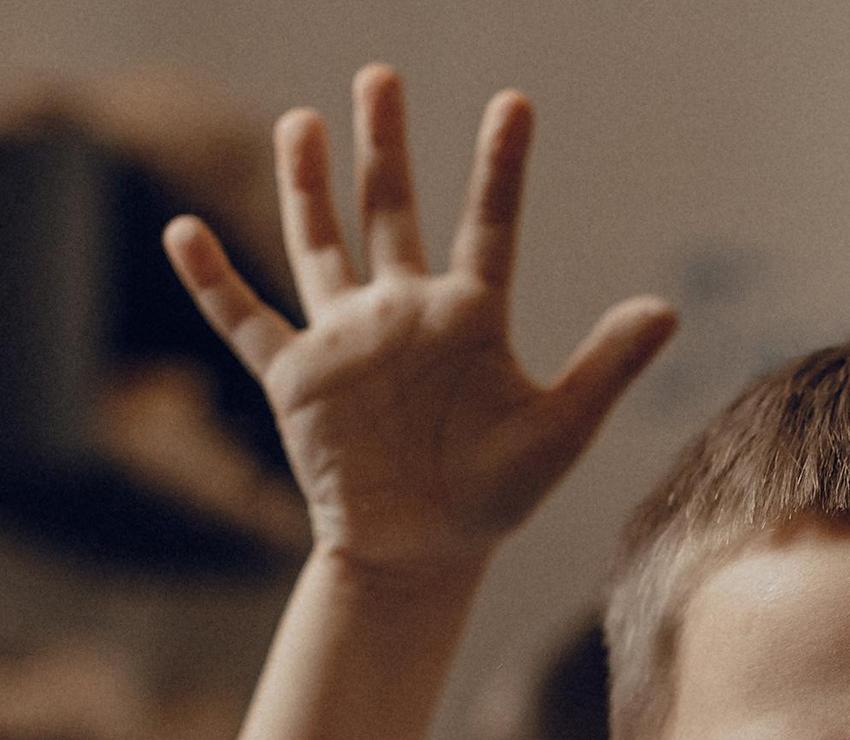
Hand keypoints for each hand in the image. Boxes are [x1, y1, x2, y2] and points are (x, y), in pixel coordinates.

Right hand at [163, 67, 677, 587]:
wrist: (421, 554)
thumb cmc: (494, 497)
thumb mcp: (558, 432)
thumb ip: (605, 367)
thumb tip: (667, 311)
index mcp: (470, 318)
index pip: (490, 225)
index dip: (500, 167)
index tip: (515, 102)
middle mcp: (404, 313)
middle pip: (391, 212)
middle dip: (384, 146)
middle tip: (380, 75)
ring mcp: (346, 339)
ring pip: (320, 245)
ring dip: (308, 186)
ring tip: (302, 120)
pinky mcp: (296, 377)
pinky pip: (246, 319)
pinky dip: (212, 281)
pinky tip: (182, 232)